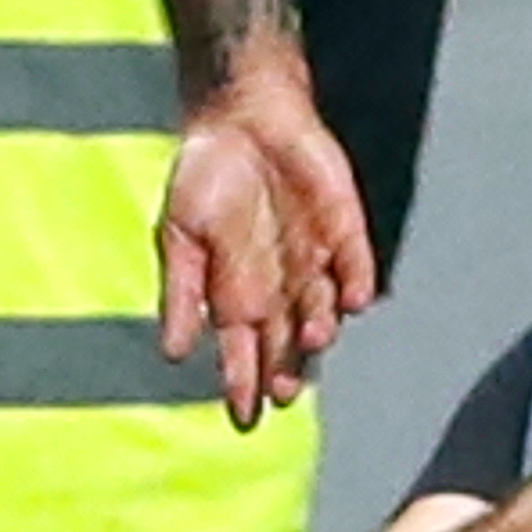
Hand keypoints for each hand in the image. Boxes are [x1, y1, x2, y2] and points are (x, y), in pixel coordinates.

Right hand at [154, 53, 381, 423]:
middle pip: (286, 341)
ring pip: (322, 309)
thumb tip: (175, 351)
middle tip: (283, 393)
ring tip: (309, 339)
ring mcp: (314, 258)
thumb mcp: (179, 236)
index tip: (244, 416)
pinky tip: (353, 300)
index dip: (242, 382)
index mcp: (235, 291)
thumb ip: (183, 292)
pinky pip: (356, 264)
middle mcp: (278, 284)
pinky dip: (356, 281)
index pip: (241, 351)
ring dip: (318, 327)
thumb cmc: (202, 174)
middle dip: (286, 369)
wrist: (241, 115)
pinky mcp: (343, 229)